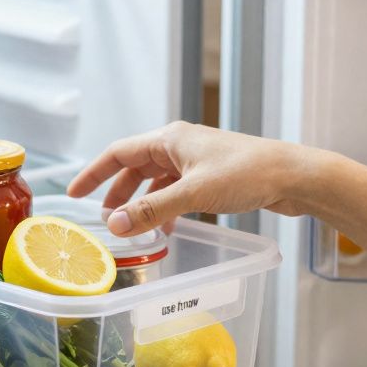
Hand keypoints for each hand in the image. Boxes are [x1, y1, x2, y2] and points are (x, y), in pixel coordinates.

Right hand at [67, 122, 306, 235]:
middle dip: (117, 192)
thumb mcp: (192, 194)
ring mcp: (197, 159)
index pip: (118, 153)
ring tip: (133, 227)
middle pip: (136, 166)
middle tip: (103, 218)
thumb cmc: (247, 174)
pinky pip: (177, 189)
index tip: (74, 193)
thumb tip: (114, 224)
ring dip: (143, 203)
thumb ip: (152, 211)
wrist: (293, 176)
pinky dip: (166, 207)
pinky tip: (169, 228)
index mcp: (169, 139)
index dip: (94, 173)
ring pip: (157, 180)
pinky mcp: (212, 175)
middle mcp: (180, 144)